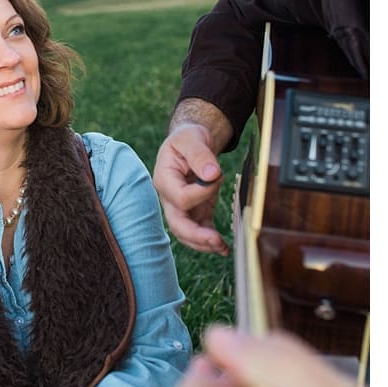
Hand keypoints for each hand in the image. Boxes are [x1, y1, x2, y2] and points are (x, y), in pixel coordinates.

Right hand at [153, 121, 227, 254]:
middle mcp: (169, 197)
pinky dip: (209, 241)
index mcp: (164, 179)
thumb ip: (200, 155)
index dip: (202, 192)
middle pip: (177, 223)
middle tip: (216, 240)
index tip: (219, 175)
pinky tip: (223, 247)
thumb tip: (212, 175)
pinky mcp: (195, 210)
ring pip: (186, 232)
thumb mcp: (192, 139)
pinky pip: (199, 230)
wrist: (191, 142)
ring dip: (202, 243)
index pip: (181, 197)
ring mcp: (181, 207)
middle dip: (196, 235)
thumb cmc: (188, 139)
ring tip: (222, 248)